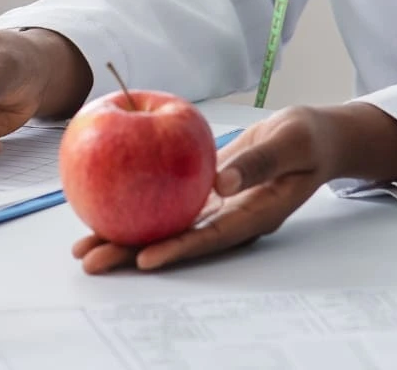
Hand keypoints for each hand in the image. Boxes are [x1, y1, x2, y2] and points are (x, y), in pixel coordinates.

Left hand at [72, 104, 396, 272]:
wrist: (311, 135)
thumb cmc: (306, 139)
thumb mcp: (289, 144)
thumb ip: (257, 163)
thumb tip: (221, 183)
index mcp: (254, 214)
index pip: (211, 236)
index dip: (177, 249)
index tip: (143, 258)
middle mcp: (229, 217)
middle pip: (177, 239)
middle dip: (133, 252)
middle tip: (92, 261)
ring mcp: (215, 207)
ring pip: (166, 224)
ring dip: (126, 235)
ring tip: (85, 247)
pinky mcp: (205, 190)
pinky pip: (167, 200)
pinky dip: (138, 202)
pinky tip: (105, 203)